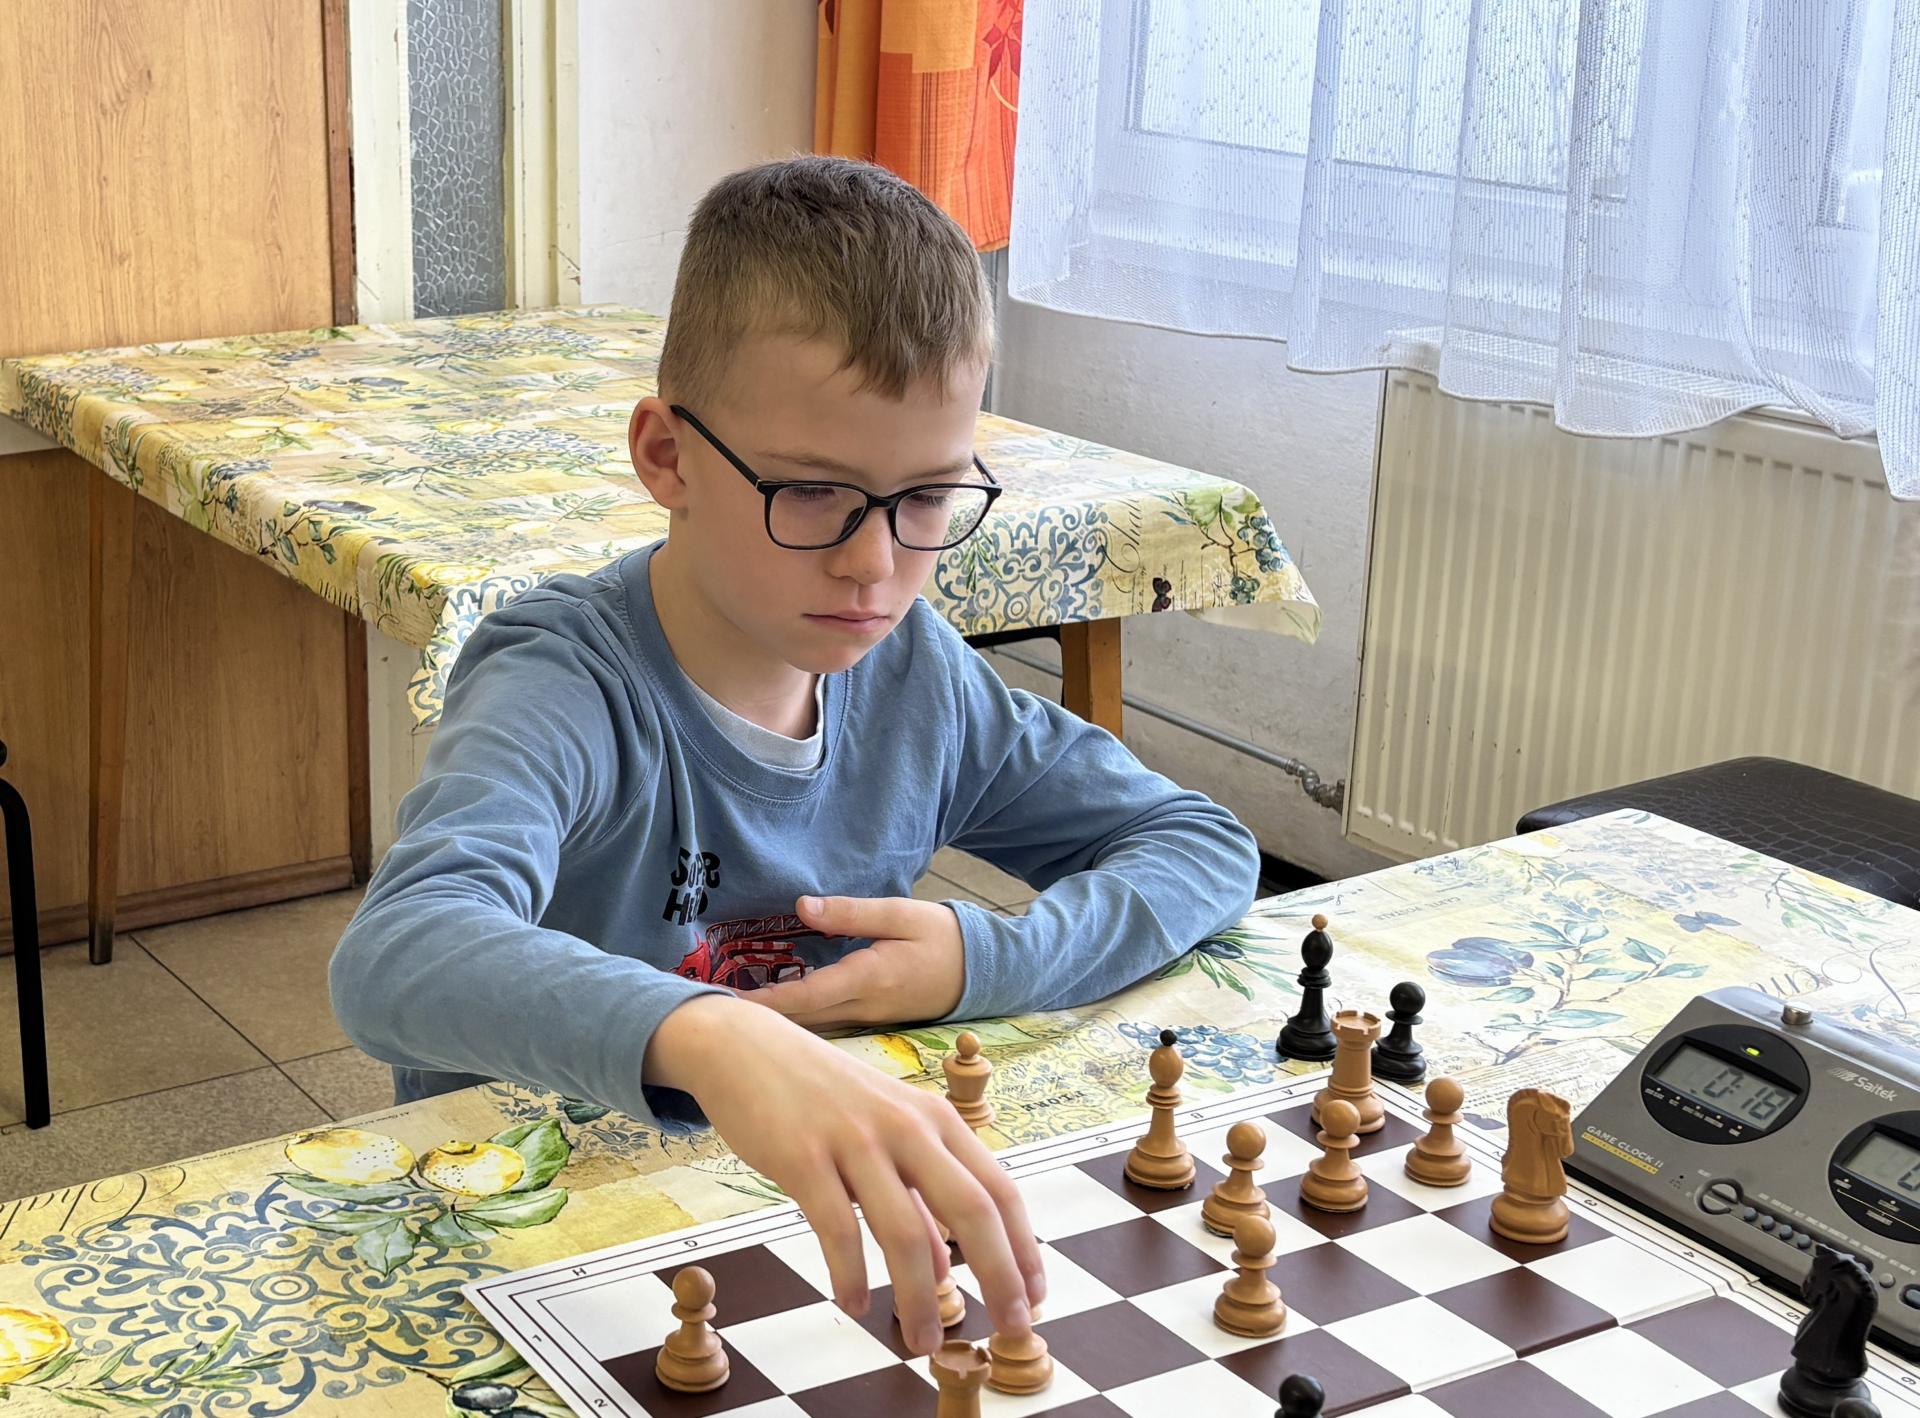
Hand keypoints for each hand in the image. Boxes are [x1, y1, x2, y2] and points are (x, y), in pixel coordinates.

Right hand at [645, 994, 1045, 1354]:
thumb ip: (918, 1198)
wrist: (748, 1048)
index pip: (1000, 1190)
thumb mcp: (886, 1134)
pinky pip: (837, 1229)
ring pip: (904, 1233)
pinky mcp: (804, 1157)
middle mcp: (906, 1126)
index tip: (1034, 1300)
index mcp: (935, 1119)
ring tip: (923, 1343)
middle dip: (999, 1277)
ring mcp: (856, 1141)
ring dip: (919, 1298)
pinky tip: (855, 1305)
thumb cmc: (823, 1096)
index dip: (1024, 1249)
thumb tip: (943, 1269)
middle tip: (1009, 1331)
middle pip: (972, 1210)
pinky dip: (850, 1276)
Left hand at [745, 894, 969, 1028]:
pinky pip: (828, 1030)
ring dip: (776, 1031)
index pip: (805, 998)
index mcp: (869, 978)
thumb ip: (851, 913)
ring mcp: (869, 1020)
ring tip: (733, 1023)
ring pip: (813, 1032)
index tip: (725, 1007)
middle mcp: (864, 1007)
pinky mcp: (872, 1022)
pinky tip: (775, 1026)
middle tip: (711, 1018)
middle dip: (758, 1024)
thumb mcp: (901, 914)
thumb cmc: (943, 937)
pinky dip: (798, 1030)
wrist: (984, 972)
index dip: (764, 1005)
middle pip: (801, 1024)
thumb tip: (801, 907)